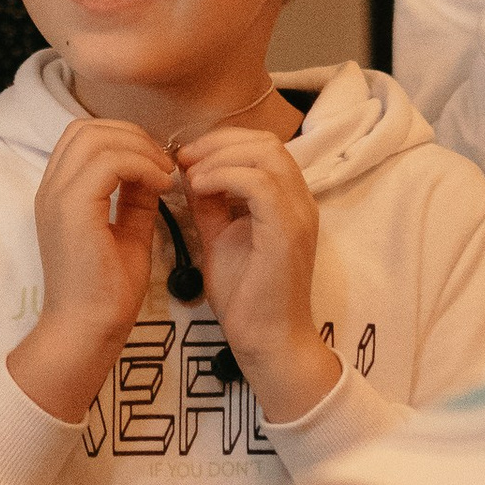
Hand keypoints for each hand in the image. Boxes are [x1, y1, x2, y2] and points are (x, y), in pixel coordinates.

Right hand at [7, 113, 175, 422]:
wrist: (87, 332)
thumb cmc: (106, 294)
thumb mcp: (127, 233)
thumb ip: (135, 199)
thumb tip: (154, 169)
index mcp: (59, 194)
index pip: (83, 137)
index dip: (124, 138)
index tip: (157, 165)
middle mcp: (50, 189)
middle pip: (86, 128)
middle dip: (132, 136)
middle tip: (163, 165)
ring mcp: (57, 196)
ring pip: (95, 136)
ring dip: (138, 148)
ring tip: (164, 176)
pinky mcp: (72, 209)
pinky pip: (109, 162)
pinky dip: (141, 165)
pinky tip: (162, 187)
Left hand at [172, 125, 337, 425]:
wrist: (266, 342)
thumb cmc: (246, 297)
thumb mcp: (221, 238)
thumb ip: (210, 206)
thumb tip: (191, 173)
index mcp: (287, 201)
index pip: (263, 146)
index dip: (222, 143)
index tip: (186, 158)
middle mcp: (300, 201)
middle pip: (266, 142)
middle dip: (219, 142)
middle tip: (184, 159)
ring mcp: (298, 215)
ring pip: (266, 154)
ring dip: (220, 157)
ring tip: (190, 176)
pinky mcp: (288, 232)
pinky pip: (260, 184)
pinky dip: (224, 177)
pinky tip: (198, 189)